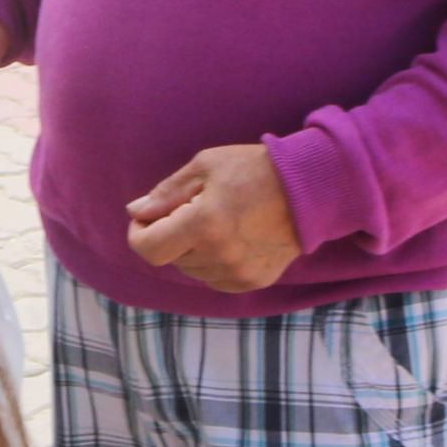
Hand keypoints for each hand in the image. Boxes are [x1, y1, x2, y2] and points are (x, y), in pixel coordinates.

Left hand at [124, 142, 304, 295]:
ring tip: (216, 221)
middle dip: (170, 234)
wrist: (310, 189)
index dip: (139, 233)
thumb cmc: (254, 169)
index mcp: (204, 224)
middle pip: (170, 257)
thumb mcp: (205, 166)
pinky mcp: (253, 281)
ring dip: (192, 249)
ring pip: (192, 269)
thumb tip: (135, 212)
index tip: (148, 217)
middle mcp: (220, 255)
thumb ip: (166, 192)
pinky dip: (213, 261)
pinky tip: (230, 237)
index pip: (149, 249)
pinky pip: (215, 278)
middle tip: (191, 209)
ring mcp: (238, 272)